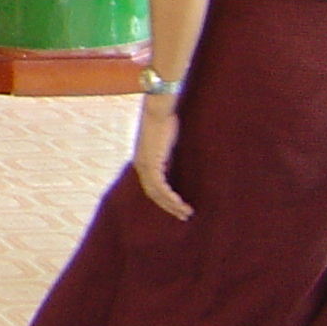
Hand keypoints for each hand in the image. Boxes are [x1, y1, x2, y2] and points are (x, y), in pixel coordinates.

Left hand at [130, 97, 190, 219]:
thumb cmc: (164, 121)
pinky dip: (171, 198)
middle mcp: (140, 165)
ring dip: (172, 205)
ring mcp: (144, 165)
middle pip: (153, 193)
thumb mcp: (165, 142)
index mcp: (142, 161)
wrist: (158, 109)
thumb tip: (175, 162)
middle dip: (169, 206)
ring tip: (186, 213)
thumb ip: (167, 154)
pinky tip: (181, 204)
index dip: (164, 199)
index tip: (177, 207)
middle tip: (184, 215)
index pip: (151, 187)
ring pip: (157, 193)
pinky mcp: (151, 163)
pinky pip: (160, 187)